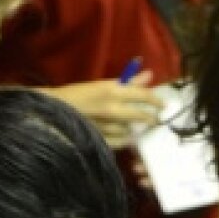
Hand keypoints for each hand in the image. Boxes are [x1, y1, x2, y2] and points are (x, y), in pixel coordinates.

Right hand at [49, 73, 164, 148]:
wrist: (54, 111)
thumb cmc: (77, 95)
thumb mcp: (102, 85)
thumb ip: (127, 83)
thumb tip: (148, 75)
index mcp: (111, 90)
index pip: (142, 95)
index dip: (156, 100)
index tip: (164, 105)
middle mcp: (112, 108)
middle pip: (141, 115)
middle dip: (151, 118)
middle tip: (156, 120)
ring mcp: (107, 126)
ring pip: (131, 130)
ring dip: (134, 129)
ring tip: (135, 127)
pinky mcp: (102, 141)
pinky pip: (120, 142)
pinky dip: (123, 139)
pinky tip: (122, 136)